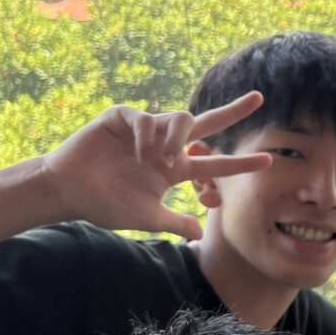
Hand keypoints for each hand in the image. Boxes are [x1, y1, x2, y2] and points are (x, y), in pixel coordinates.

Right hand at [41, 92, 272, 239]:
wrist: (68, 192)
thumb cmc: (104, 204)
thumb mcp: (145, 217)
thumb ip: (173, 222)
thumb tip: (201, 236)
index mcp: (173, 169)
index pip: (213, 163)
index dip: (239, 163)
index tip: (267, 161)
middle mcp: (164, 146)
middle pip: (205, 124)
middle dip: (232, 111)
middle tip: (259, 99)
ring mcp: (145, 130)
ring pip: (180, 118)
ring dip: (179, 136)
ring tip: (162, 158)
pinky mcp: (122, 118)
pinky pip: (145, 118)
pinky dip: (147, 135)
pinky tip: (139, 152)